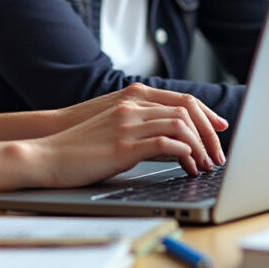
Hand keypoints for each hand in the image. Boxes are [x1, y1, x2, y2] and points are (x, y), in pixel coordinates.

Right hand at [49, 84, 227, 166]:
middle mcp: (133, 107)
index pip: (182, 99)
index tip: (220, 128)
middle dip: (209, 132)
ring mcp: (128, 124)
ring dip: (200, 145)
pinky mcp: (124, 146)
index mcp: (132, 99)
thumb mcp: (113, 126)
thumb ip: (138, 124)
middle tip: (218, 154)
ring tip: (205, 164)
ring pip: (181, 125)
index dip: (206, 113)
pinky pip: (167, 144)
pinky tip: (188, 168)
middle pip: (187, 110)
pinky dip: (185, 155)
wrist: (48, 154)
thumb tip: (169, 140)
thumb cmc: (80, 146)